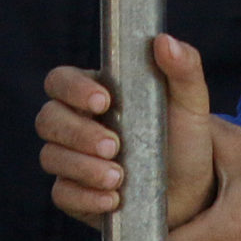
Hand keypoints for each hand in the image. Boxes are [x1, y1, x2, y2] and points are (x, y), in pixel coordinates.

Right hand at [37, 33, 221, 229]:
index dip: (73, 88)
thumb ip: (183, 67)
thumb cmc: (185, 141)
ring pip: (51, 157)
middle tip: (113, 146)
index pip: (60, 80)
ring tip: (119, 177)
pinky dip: (85, 197)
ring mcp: (71, 160)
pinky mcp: (74, 194)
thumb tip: (164, 40)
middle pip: (48, 119)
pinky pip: (62, 194)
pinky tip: (112, 199)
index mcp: (93, 93)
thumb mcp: (191, 103)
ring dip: (83, 167)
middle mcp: (75, 124)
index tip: (103, 102)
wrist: (192, 194)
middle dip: (78, 133)